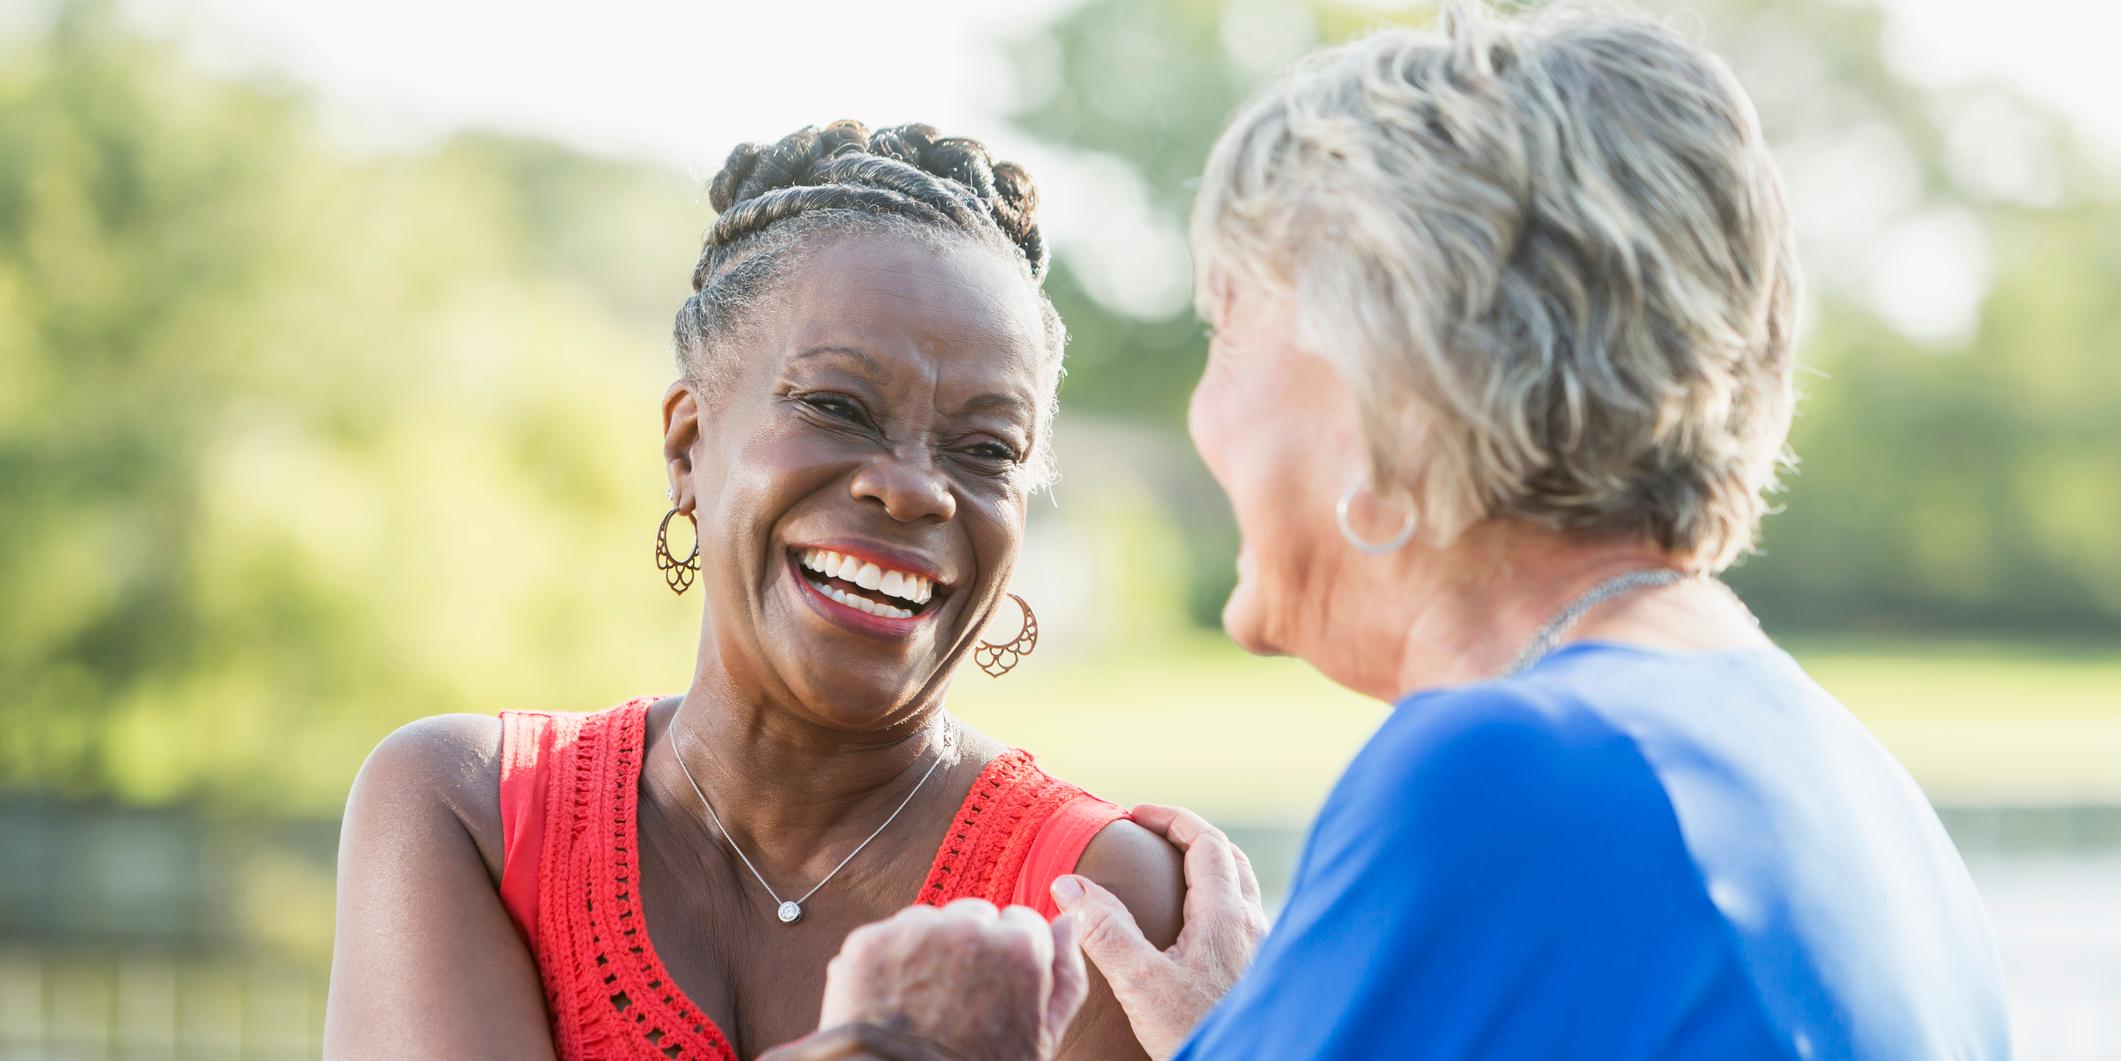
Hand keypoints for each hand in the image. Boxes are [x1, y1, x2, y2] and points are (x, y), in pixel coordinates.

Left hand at [768, 898, 1090, 1060]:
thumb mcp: (1041, 1038)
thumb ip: (1065, 977)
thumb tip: (1067, 926)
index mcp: (1019, 949)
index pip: (1022, 923)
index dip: (1009, 958)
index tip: (995, 986)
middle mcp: (969, 929)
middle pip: (976, 917)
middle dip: (970, 947)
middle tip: (958, 997)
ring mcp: (914, 932)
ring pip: (929, 923)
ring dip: (929, 950)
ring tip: (924, 1002)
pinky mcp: (869, 942)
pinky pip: (887, 938)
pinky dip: (889, 963)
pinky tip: (894, 1001)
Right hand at [1048, 804, 1266, 1059]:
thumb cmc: (1196, 1030)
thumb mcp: (1140, 982)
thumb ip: (1105, 931)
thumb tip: (1068, 885)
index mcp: (1226, 914)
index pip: (1206, 841)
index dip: (1171, 819)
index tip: (1137, 814)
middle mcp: (1253, 924)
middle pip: (1229, 857)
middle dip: (1190, 836)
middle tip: (1152, 834)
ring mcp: (1261, 949)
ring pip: (1240, 887)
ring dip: (1208, 866)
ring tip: (1170, 873)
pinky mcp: (1258, 973)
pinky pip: (1242, 917)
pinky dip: (1217, 898)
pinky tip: (1194, 927)